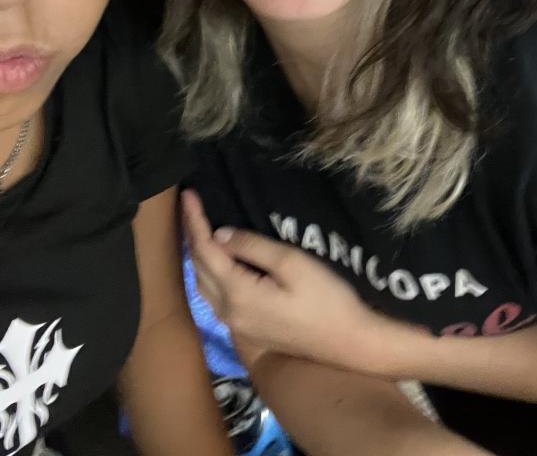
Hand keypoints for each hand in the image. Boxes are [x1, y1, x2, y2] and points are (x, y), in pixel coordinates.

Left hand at [181, 190, 400, 372]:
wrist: (349, 342)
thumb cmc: (327, 299)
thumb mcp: (292, 264)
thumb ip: (253, 247)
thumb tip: (220, 234)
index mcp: (237, 294)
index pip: (206, 250)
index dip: (195, 221)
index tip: (188, 194)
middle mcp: (229, 312)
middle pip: (199, 269)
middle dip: (191, 236)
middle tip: (189, 206)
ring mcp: (237, 325)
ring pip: (204, 285)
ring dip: (198, 256)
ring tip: (197, 228)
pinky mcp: (248, 330)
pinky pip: (215, 297)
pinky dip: (209, 274)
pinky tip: (215, 262)